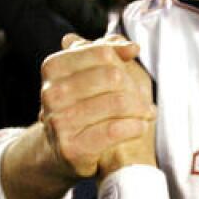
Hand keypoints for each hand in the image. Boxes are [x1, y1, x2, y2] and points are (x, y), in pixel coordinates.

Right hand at [38, 34, 155, 179]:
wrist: (61, 150)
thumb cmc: (80, 106)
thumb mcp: (88, 74)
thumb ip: (107, 52)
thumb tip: (131, 47)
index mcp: (53, 68)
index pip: (101, 52)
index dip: (124, 60)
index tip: (134, 70)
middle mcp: (52, 93)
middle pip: (113, 76)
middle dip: (135, 88)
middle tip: (143, 99)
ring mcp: (59, 121)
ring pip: (117, 103)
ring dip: (140, 109)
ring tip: (146, 113)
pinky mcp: (71, 148)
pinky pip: (114, 130)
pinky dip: (134, 127)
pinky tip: (140, 126)